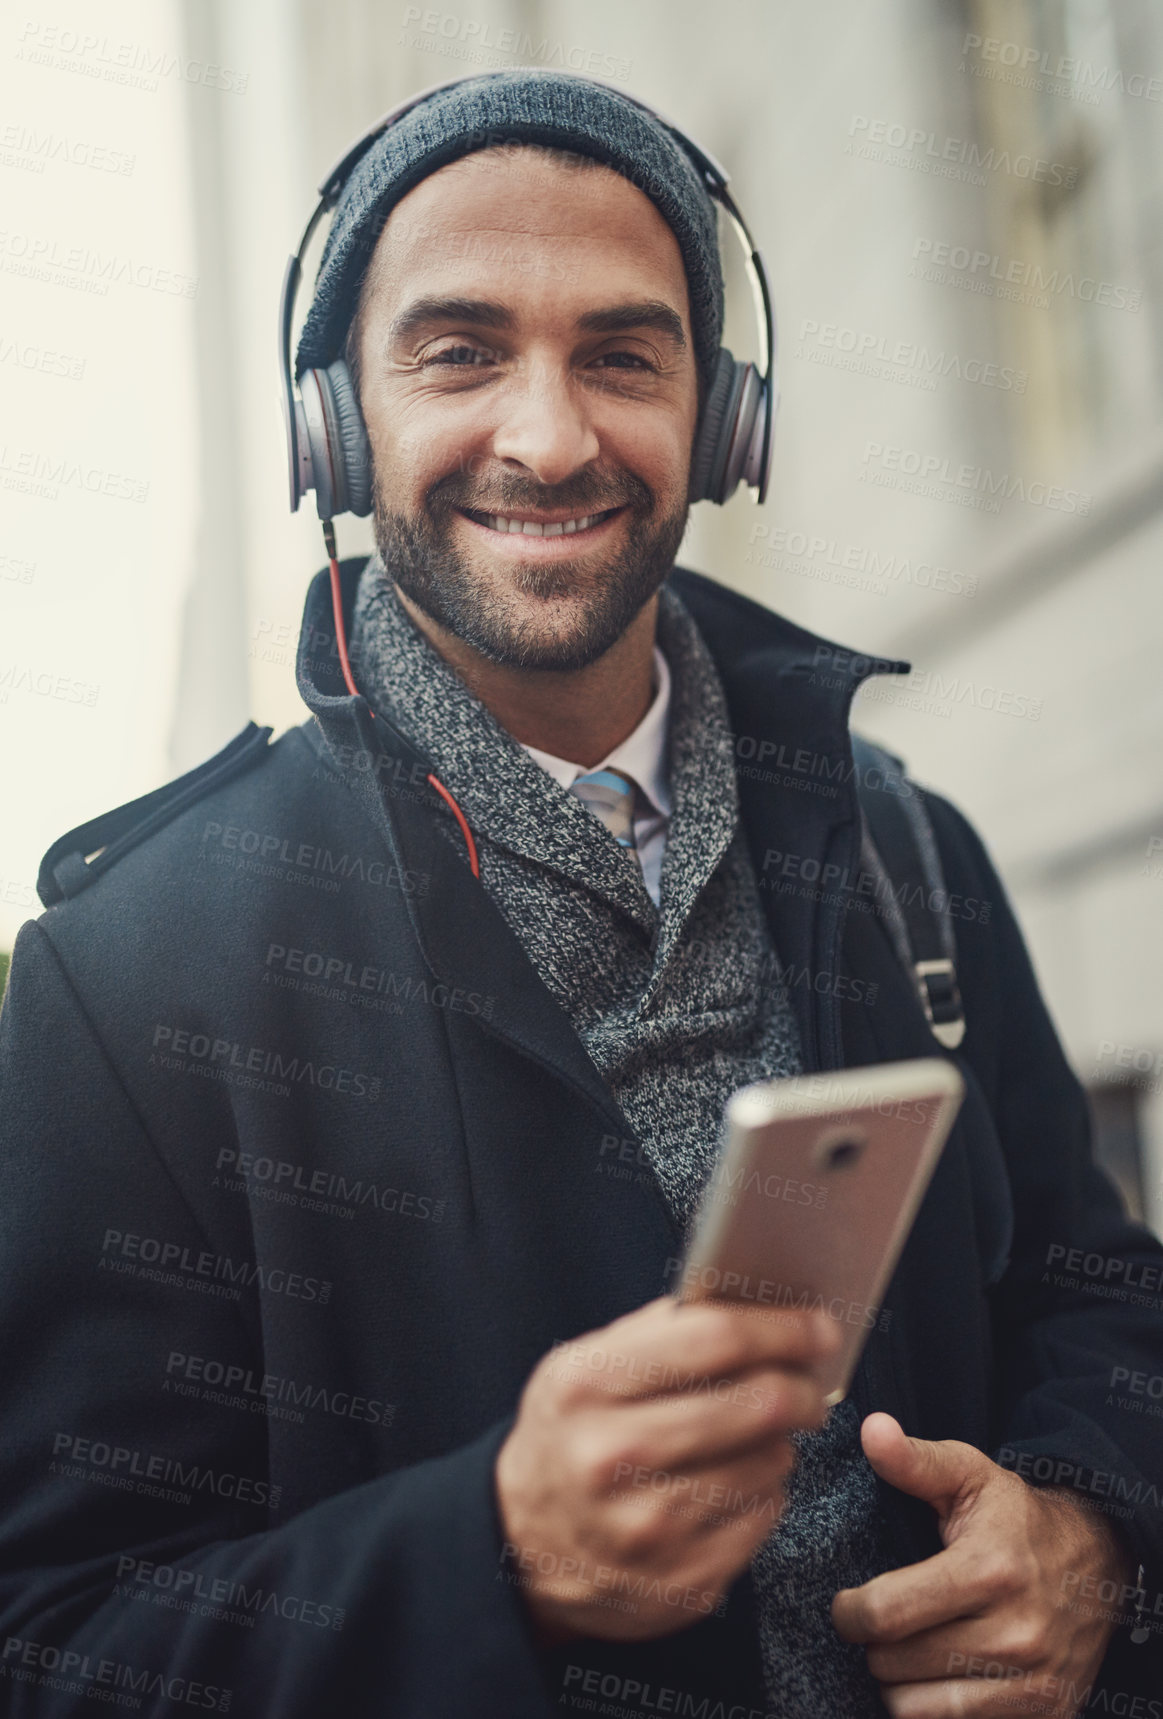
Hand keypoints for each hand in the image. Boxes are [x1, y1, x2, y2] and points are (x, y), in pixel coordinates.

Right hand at [494, 1293, 838, 1645]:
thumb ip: (659, 1330)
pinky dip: (764, 1492)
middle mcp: (614, 1458)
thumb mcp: (584, 1365)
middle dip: (801, 1387)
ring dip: (779, 1442)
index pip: (715, 1340)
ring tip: (754, 1436)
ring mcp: (648, 1529)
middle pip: (757, 1404)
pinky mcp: (681, 1583)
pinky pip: (764, 1518)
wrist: (521, 1542)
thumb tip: (749, 1301)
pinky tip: (735, 1482)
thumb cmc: (569, 1435)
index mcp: (589, 1386)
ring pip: (769, 1463)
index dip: (781, 1328)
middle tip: (808, 1383)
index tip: (818, 1326)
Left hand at [832, 1413, 1136, 1716]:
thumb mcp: (970, 1475)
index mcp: (990, 1570)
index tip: (846, 1605)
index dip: (849, 1613)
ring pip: (919, 1710)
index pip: (886, 1613)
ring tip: (906, 1654)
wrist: (1099, 1557)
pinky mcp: (1048, 1714)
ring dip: (900, 1686)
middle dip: (875, 1646)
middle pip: (895, 1665)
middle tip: (882, 1626)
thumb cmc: (1016, 1516)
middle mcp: (1017, 1633)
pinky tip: (937, 1679)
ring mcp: (1035, 1682)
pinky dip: (936, 1711)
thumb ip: (915, 1461)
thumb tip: (870, 1428)